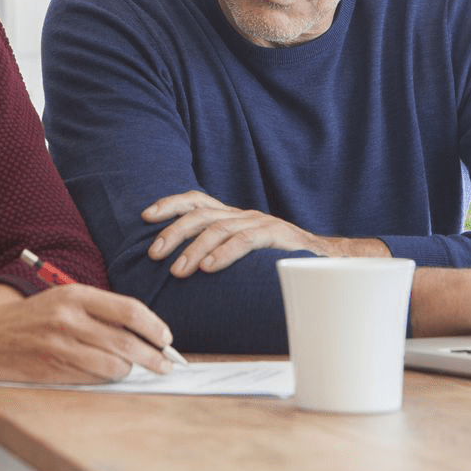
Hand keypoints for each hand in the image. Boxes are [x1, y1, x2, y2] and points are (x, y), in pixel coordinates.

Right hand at [0, 283, 175, 382]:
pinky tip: (107, 374)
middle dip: (154, 356)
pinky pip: (94, 379)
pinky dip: (107, 379)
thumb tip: (138, 328)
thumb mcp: (60, 299)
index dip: (154, 326)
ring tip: (131, 368)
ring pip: (114, 365)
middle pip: (127, 342)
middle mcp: (69, 318)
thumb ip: (96, 310)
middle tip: (167, 364)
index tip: (166, 338)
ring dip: (129, 370)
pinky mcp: (53, 370)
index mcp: (74, 294)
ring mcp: (61, 346)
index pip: (129, 310)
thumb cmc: (24, 319)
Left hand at [141, 191, 387, 276]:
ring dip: (194, 249)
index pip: (195, 200)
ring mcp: (259, 222)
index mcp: (230, 215)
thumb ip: (215, 251)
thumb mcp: (239, 252)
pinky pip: (246, 240)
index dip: (169, 204)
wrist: (325, 261)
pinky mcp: (276, 235)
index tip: (145, 216)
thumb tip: (176, 266)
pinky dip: (224, 253)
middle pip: (200, 213)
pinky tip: (209, 268)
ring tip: (177, 270)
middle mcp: (241, 214)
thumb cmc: (274, 262)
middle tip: (154, 254)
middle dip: (173, 231)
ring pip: (219, 227)